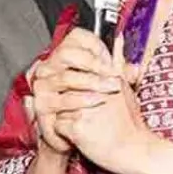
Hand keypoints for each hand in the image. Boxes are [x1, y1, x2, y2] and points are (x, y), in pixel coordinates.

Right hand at [27, 28, 120, 154]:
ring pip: (65, 77)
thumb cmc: (91, 106)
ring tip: (110, 88)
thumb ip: (118, 72)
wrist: (78, 135)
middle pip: (66, 53)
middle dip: (92, 63)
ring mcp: (43, 86)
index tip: (111, 59)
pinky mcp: (41, 105)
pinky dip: (81, 100)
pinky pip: (61, 100)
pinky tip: (97, 101)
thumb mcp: (107, 85)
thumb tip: (132, 60)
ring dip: (91, 82)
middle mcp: (49, 67)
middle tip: (112, 74)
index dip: (95, 46)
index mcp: (65, 56)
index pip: (76, 38)